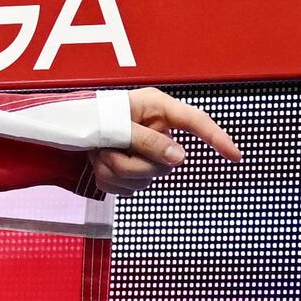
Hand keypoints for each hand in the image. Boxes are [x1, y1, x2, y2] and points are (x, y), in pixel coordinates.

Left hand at [78, 86, 239, 200]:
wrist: (66, 131)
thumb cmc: (91, 115)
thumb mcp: (117, 122)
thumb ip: (148, 140)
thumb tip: (180, 158)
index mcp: (158, 110)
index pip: (196, 123)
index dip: (217, 139)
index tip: (235, 155)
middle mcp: (157, 133)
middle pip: (164, 164)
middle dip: (131, 162)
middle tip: (104, 148)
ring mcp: (147, 157)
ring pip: (143, 181)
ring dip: (113, 170)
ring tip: (97, 153)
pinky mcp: (133, 175)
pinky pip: (127, 190)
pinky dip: (107, 180)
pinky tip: (97, 164)